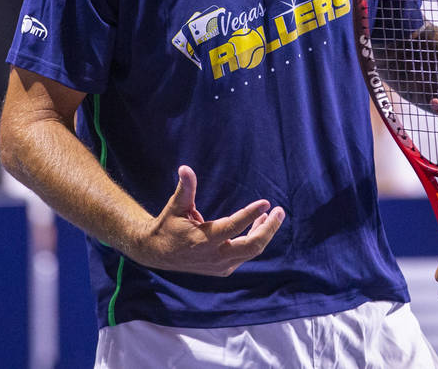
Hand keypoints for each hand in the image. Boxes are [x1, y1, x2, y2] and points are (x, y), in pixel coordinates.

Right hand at [133, 165, 284, 275]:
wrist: (157, 254)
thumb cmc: (168, 225)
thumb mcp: (175, 207)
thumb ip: (185, 189)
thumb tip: (185, 168)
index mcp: (202, 241)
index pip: (233, 228)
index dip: (250, 214)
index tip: (266, 202)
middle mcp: (214, 257)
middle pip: (252, 247)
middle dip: (269, 229)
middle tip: (280, 211)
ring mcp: (220, 266)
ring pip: (252, 251)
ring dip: (265, 232)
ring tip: (273, 214)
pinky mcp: (223, 269)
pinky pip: (245, 254)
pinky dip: (255, 239)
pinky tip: (259, 224)